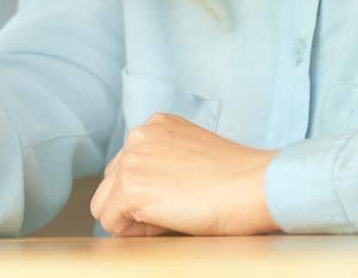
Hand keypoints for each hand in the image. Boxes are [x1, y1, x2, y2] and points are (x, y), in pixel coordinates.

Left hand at [90, 113, 279, 236]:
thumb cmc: (236, 179)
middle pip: (111, 184)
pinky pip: (111, 222)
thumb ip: (162, 164)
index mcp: (155, 125)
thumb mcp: (191, 156)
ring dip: (132, 218)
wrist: (253, 186)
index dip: (150, 191)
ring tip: (170, 215)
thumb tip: (139, 200)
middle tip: (175, 209)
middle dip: (135, 204)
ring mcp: (131, 160)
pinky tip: (167, 222)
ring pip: (104, 204)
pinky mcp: (129, 187)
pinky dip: (134, 232)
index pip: (128, 166)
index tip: (179, 195)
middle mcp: (138, 135)